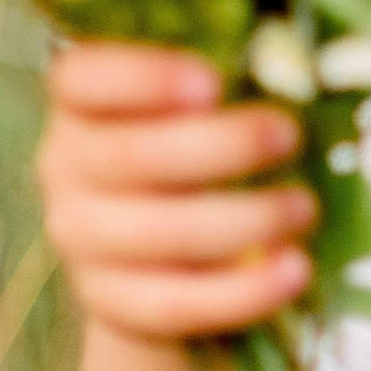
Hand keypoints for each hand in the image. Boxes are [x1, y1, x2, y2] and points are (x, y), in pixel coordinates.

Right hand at [38, 42, 316, 342]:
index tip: (212, 81)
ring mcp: (82, 242)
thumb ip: (230, 76)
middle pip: (131, 156)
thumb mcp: (196, 108)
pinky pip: (175, 303)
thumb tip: (304, 67)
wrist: (153, 256)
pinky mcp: (112, 303)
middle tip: (290, 136)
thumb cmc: (189, 149)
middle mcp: (66, 170)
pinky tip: (296, 269)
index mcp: (81, 105)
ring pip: (160, 233)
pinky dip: (242, 291)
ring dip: (246, 220)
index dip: (142, 77)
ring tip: (304, 207)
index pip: (82, 79)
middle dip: (221, 146)